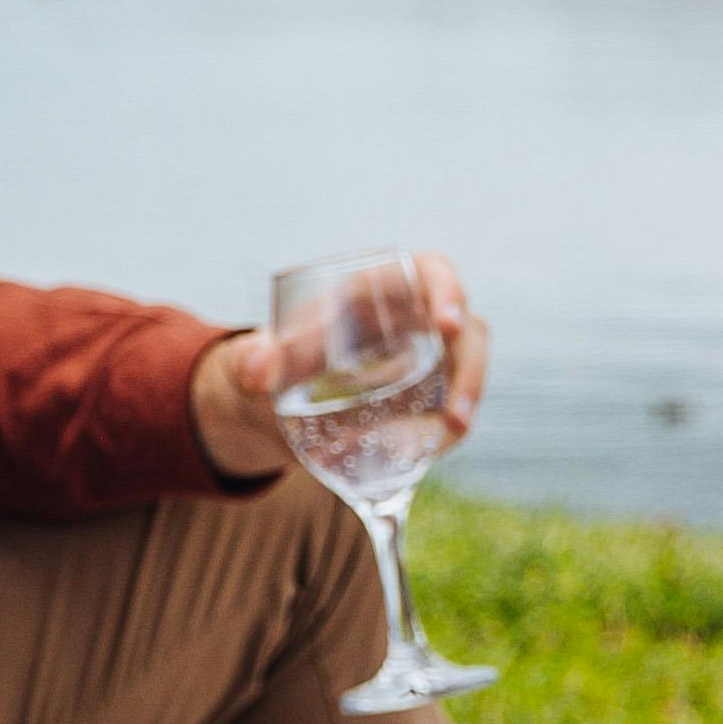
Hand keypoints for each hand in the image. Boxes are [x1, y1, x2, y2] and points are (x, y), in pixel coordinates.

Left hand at [199, 254, 493, 481]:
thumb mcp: (254, 364)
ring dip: (465, 399)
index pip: (428, 273)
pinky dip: (441, 430)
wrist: (270, 408)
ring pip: (466, 368)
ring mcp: (425, 360)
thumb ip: (252, 362)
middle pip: (463, 326)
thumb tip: (259, 367)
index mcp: (376, 291)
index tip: (444, 323)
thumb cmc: (269, 368)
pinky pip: (448, 409)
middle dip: (470, 363)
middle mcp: (410, 321)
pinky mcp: (426, 399)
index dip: (446, 291)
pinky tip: (421, 450)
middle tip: (456, 406)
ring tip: (451, 430)